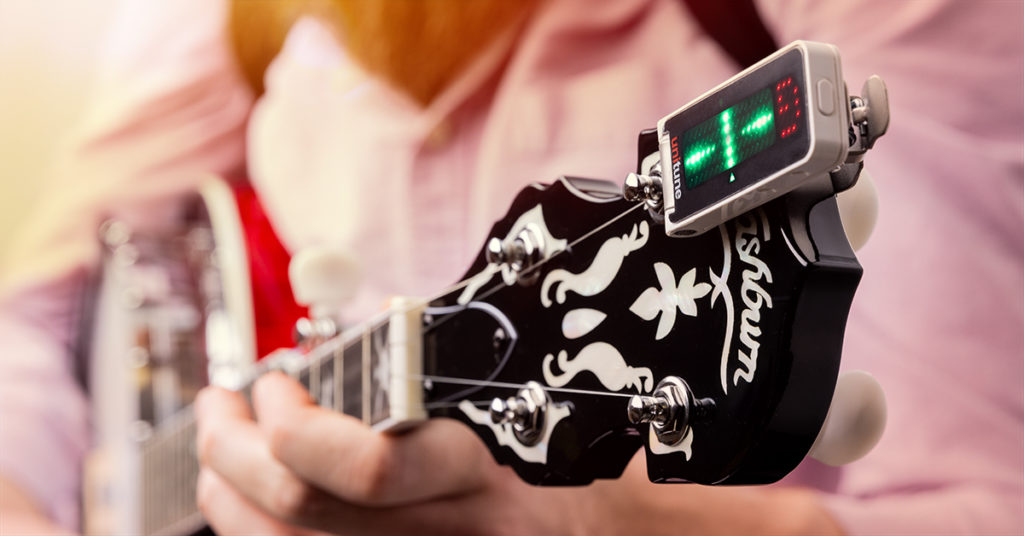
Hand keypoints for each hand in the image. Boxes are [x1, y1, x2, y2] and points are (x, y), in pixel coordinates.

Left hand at [194, 372, 842, 535]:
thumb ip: (729, 518)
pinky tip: (233, 498)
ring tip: (209, 432)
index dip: (309, 425)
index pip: (382, 464)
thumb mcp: (677, 529)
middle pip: (307, 504)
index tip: (278, 381)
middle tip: (216, 398)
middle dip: (237, 449)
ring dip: (226, 491)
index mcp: (509, 513)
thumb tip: (830, 529)